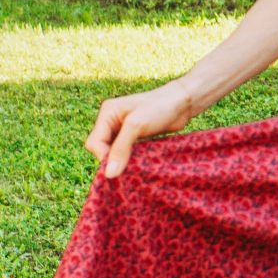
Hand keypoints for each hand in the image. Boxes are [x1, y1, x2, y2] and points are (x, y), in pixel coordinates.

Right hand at [86, 82, 202, 177]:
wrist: (183, 103)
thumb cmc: (159, 108)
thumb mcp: (136, 126)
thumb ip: (120, 148)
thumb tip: (109, 174)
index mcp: (107, 113)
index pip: (94, 142)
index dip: (104, 157)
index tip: (118, 169)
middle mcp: (112, 121)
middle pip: (101, 148)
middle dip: (112, 160)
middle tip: (128, 168)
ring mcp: (123, 129)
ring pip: (114, 152)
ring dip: (122, 161)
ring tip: (135, 166)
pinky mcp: (134, 136)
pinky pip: (126, 152)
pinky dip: (130, 159)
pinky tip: (139, 163)